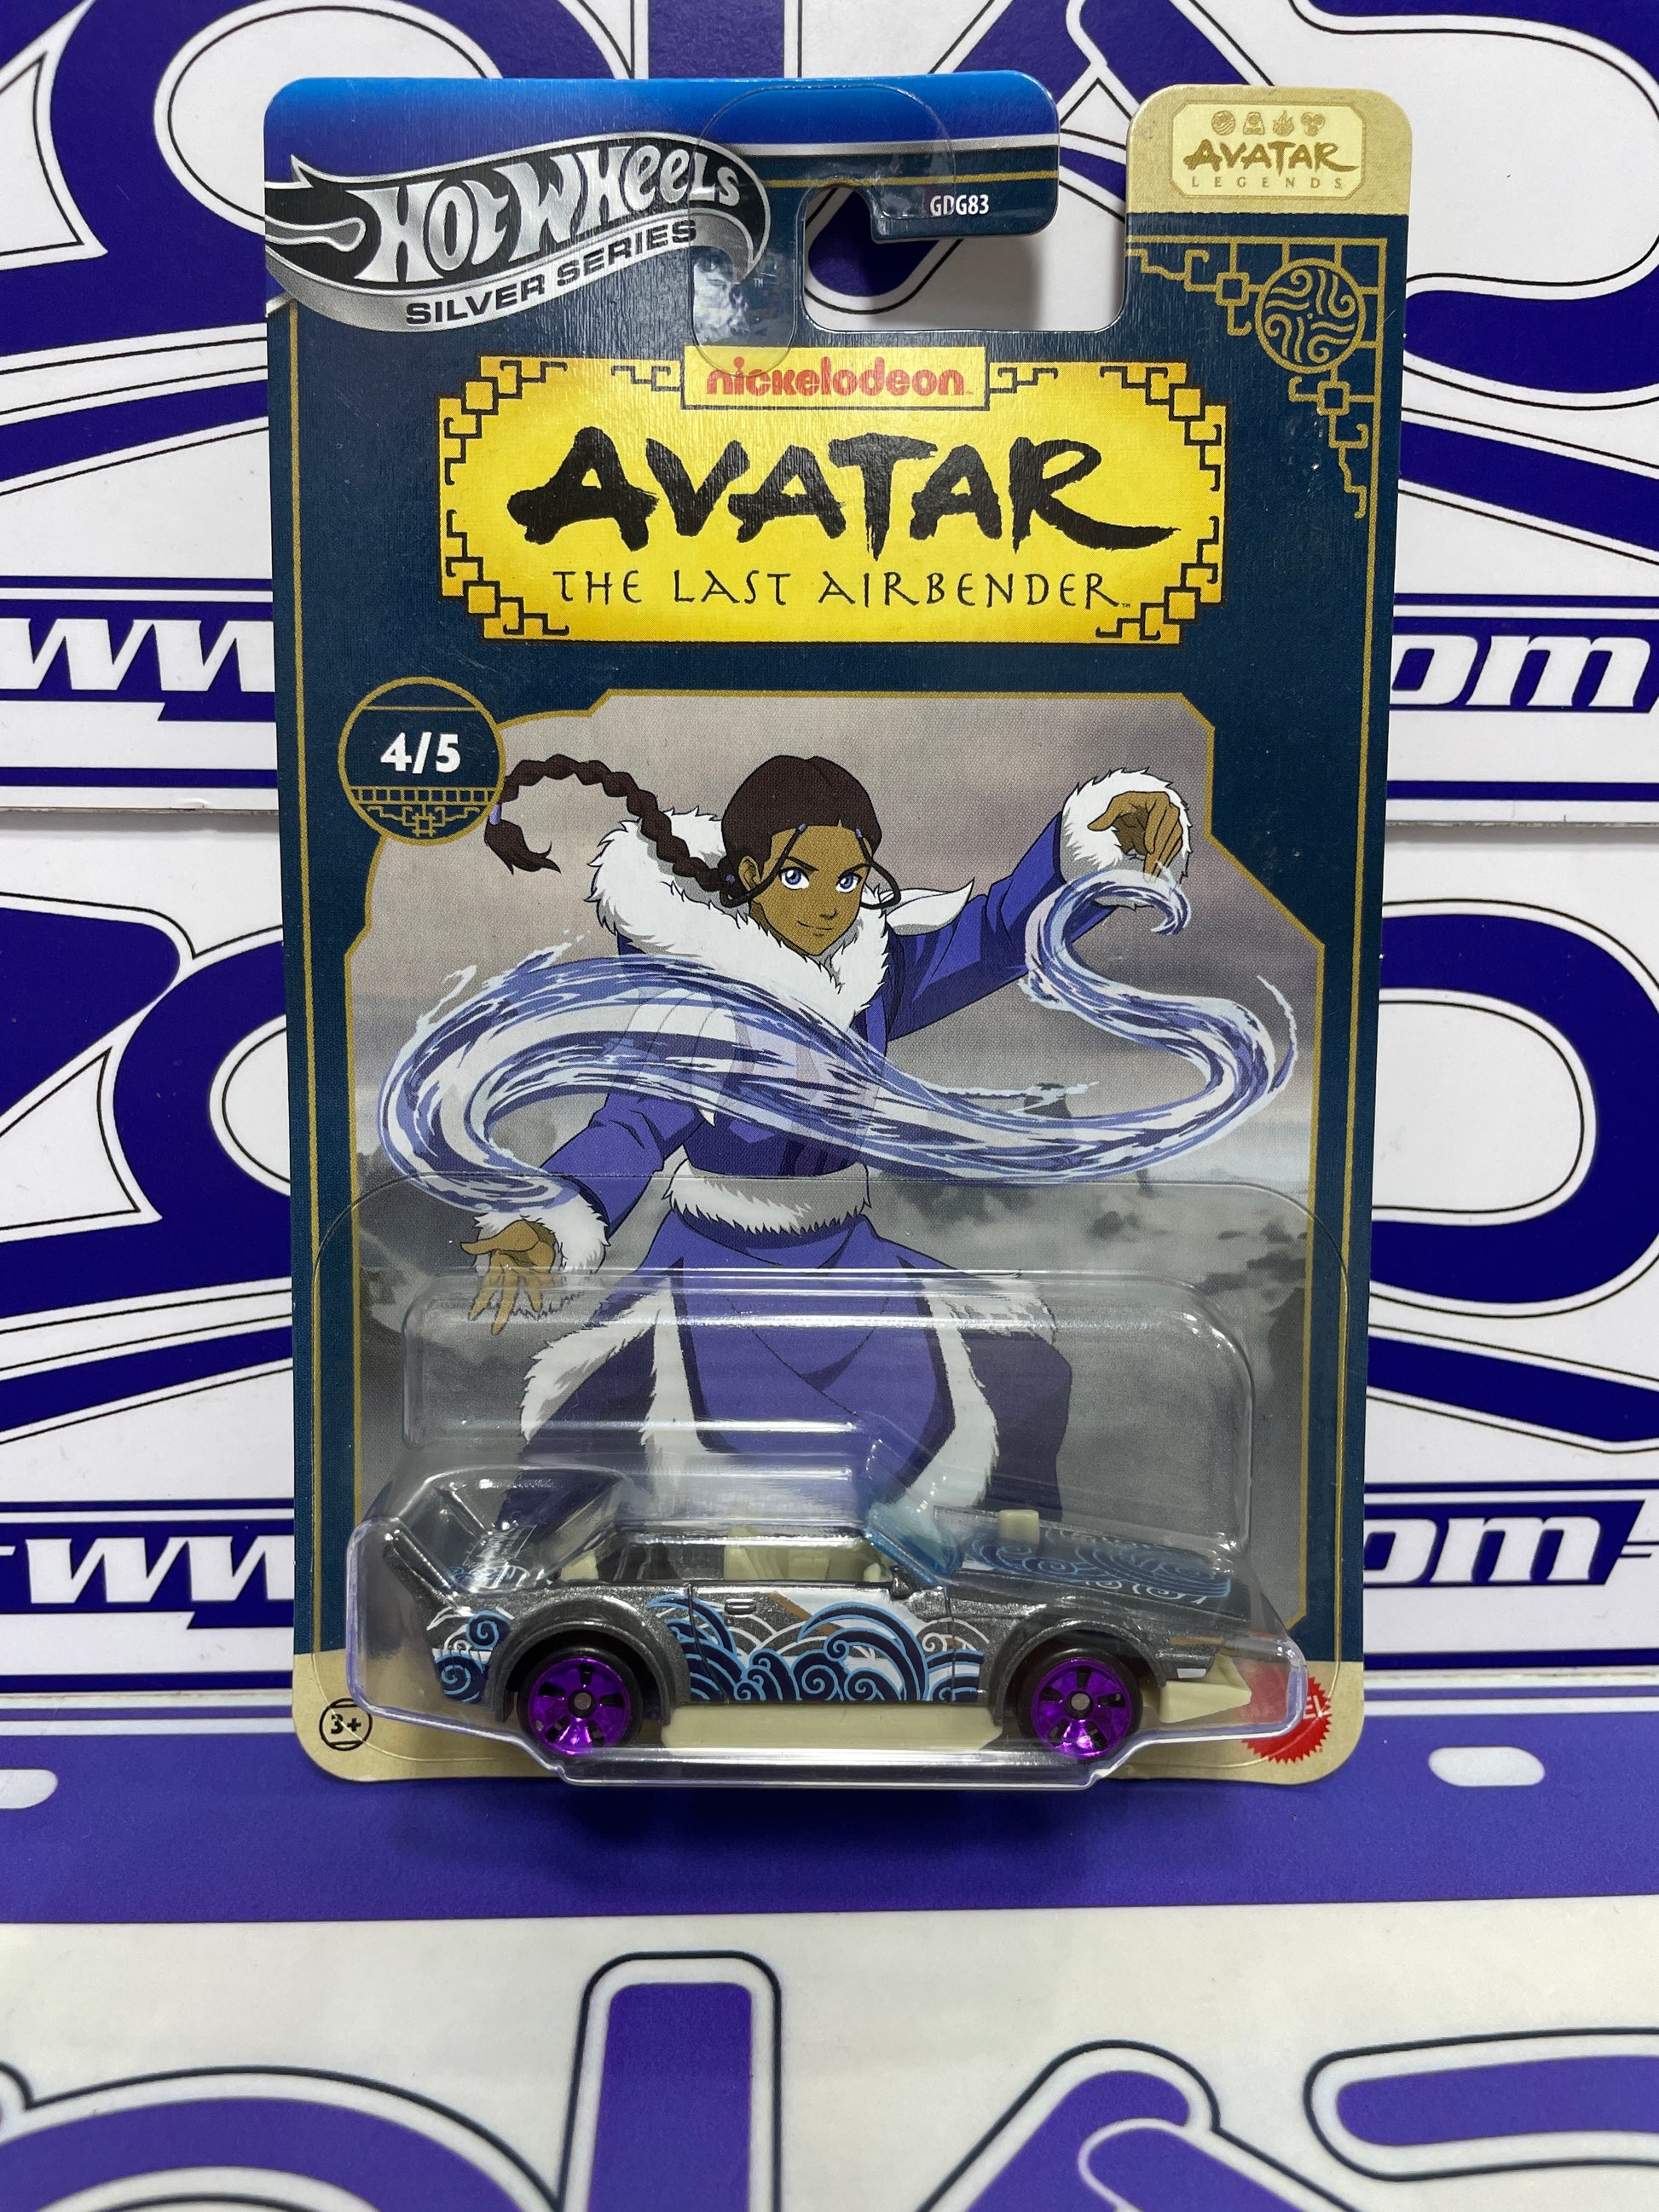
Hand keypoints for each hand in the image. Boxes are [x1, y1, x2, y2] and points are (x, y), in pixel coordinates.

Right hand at [462, 1218, 559, 1332]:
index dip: (481, 1302)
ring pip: (529, 1290)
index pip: (488, 1288)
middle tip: (495, 1330)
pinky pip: (546, 1279)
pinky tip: (557, 1291)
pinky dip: (551, 1285)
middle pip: (507, 1296)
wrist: (534, 1222)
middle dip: (502, 1313)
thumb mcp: (498, 1238)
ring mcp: (528, 1270)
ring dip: (533, 1300)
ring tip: (536, 1312)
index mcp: (500, 1265)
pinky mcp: (542, 1266)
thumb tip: (464, 1246)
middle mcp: (513, 1271)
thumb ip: (482, 1245)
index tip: (472, 1316)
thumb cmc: (513, 1230)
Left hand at [1091, 788, 1185, 876]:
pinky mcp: (1177, 835)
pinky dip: (1166, 860)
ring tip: (1150, 877)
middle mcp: (1172, 810)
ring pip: (1173, 843)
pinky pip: (1174, 849)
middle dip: (1158, 854)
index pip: (1158, 817)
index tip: (1148, 850)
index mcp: (1159, 799)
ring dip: (1163, 861)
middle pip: (1168, 833)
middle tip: (1148, 870)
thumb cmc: (1128, 805)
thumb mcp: (1117, 806)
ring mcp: (1177, 823)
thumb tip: (1092, 826)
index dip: (1154, 834)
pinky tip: (1155, 872)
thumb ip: (1107, 816)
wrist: (1139, 809)